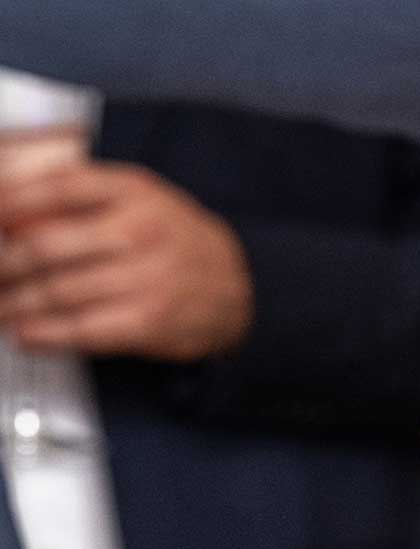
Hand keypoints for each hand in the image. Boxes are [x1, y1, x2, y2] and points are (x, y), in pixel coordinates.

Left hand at [0, 161, 252, 360]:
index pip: (58, 187)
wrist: (238, 287)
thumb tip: (12, 214)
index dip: (10, 200)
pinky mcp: (147, 322)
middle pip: (44, 245)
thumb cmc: (179, 243)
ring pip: (56, 291)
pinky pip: (81, 329)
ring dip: (12, 304)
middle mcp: (140, 232)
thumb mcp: (142, 202)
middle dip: (1, 263)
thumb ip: (84, 201)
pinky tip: (25, 333)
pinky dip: (43, 334)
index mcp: (135, 192)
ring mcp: (145, 279)